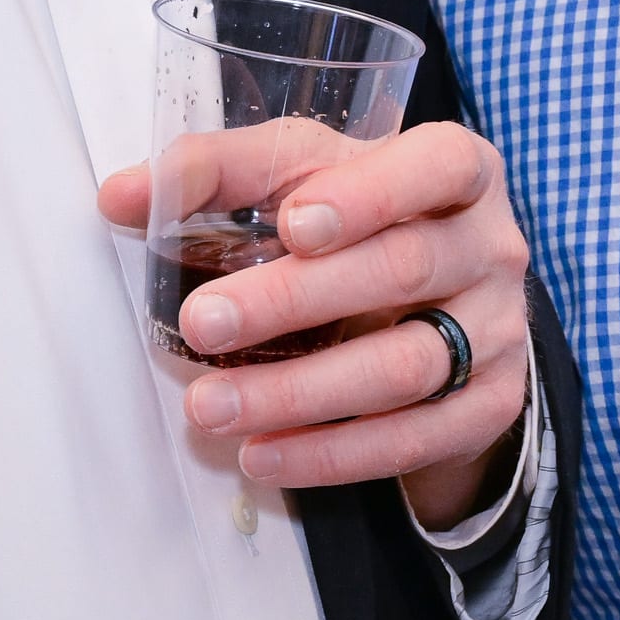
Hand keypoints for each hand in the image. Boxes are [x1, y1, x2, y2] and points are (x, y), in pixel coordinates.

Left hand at [96, 121, 530, 524]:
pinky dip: (332, 454)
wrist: (445, 305)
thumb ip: (219, 172)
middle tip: (202, 324)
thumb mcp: (306, 173)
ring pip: (407, 365)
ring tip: (209, 405)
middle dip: (295, 300)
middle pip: (406, 268)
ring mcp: (499, 331)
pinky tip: (262, 453)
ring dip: (300, 392)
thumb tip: (120, 196)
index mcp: (461, 170)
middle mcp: (493, 246)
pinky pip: (413, 438)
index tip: (293, 224)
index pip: (440, 166)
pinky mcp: (489, 406)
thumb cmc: (363, 219)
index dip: (373, 193)